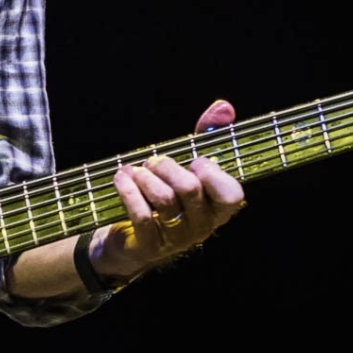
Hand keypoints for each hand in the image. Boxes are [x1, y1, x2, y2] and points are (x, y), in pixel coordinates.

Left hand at [92, 99, 247, 282]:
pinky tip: (121, 178)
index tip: (194, 161)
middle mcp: (202, 226)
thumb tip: (223, 107)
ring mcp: (177, 239)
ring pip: (165, 200)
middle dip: (167, 166)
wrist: (132, 237)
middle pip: (190, 189)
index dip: (212, 173)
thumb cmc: (167, 193)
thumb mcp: (187, 164)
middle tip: (153, 161)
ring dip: (145, 176)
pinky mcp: (151, 246)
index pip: (231, 195)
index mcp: (217, 208)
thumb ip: (207, 134)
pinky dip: (129, 190)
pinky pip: (141, 215)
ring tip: (135, 170)